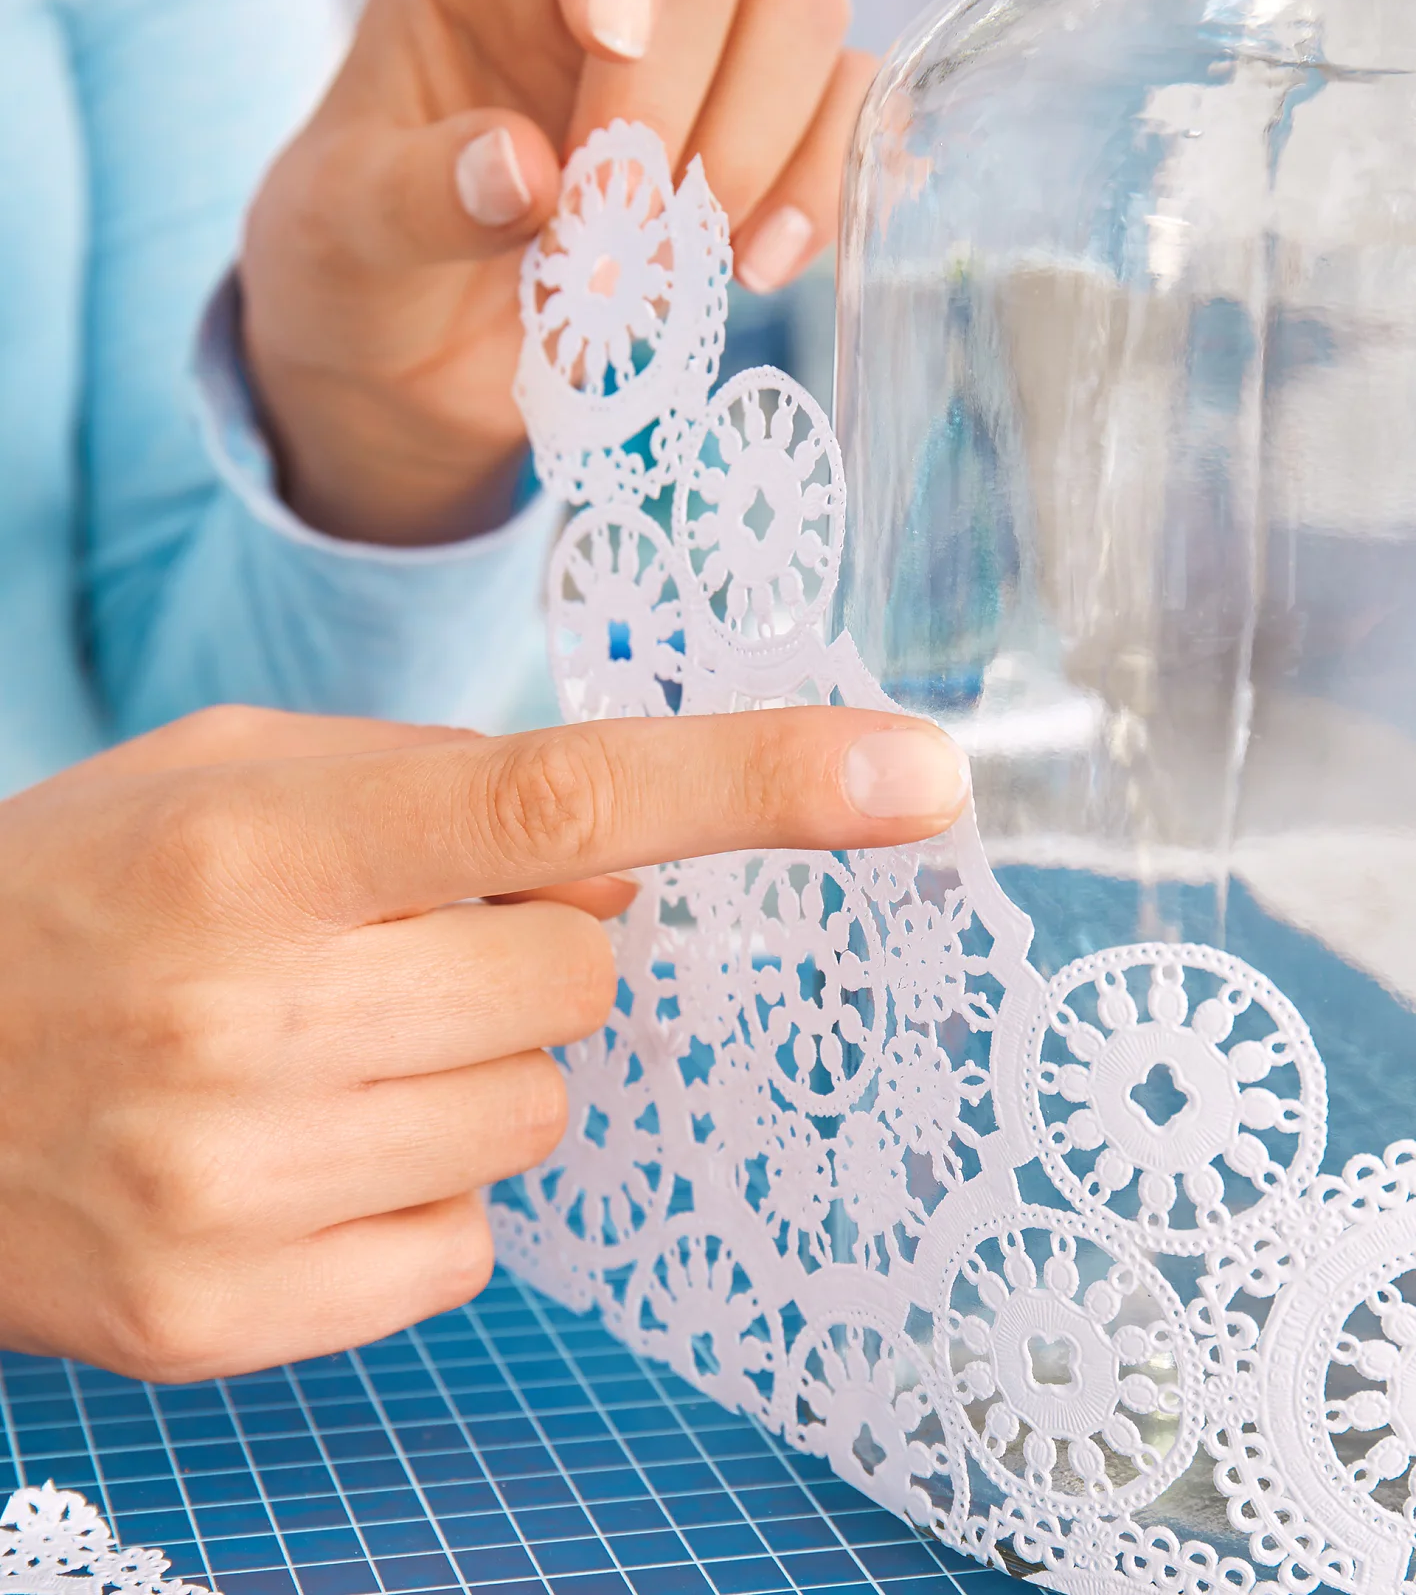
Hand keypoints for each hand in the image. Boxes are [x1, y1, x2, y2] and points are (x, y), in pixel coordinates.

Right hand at [0, 702, 966, 1378]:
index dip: (759, 783)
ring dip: (471, 1073)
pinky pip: (463, 1249)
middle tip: (398, 947)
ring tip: (327, 1046)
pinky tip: (298, 1150)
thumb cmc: (81, 893)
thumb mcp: (232, 775)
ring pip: (535, 1120)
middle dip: (529, 957)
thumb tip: (623, 867)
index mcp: (258, 841)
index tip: (917, 775)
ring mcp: (232, 1184)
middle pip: (579, 984)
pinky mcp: (221, 1315)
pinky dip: (415, 1194)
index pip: (560, 799)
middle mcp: (247, 1011)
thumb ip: (437, 789)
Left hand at [240, 0, 874, 545]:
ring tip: (680, 260)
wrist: (411, 369)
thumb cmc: (361, 267)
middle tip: (607, 228)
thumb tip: (523, 173)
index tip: (603, 31)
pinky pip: (848, 122)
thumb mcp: (337, 234)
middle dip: (669, 106)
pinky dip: (821, 192)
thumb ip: (412, 195)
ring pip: (802, 20)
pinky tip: (756, 268)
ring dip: (757, 147)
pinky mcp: (763, 149)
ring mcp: (702, 62)